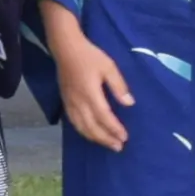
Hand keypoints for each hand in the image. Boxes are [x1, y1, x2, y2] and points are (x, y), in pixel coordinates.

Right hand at [46, 8, 132, 151]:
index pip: (104, 116)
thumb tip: (129, 103)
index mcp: (90, 93)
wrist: (65, 48)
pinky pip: (73, 122)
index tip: (125, 137)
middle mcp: (78, 101)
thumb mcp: (109, 67)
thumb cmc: (89, 56)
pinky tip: (90, 135)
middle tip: (118, 147)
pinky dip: (83, 131)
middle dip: (105, 138)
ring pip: (81, 127)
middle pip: (92, 126)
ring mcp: (70, 103)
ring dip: (95, 138)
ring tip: (107, 144)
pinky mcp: (65, 102)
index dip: (114, 128)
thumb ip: (118, 86)